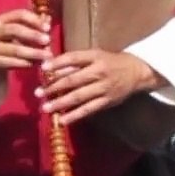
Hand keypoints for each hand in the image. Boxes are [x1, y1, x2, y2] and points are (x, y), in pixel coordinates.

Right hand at [0, 9, 51, 70]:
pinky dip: (24, 63)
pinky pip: (10, 62)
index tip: (48, 28)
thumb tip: (49, 20)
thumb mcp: (19, 32)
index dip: (34, 20)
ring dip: (33, 52)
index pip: (19, 15)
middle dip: (33, 35)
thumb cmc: (9, 42)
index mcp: (2, 20)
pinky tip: (35, 64)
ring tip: (47, 56)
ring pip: (14, 48)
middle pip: (14, 30)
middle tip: (48, 40)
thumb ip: (33, 26)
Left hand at [37, 50, 162, 124]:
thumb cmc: (111, 61)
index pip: (73, 58)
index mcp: (95, 57)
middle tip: (38, 93)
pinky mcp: (107, 101)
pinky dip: (75, 115)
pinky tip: (63, 120)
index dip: (57, 62)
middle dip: (54, 87)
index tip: (43, 68)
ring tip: (46, 108)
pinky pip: (88, 109)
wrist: (137, 71)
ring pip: (79, 96)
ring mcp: (103, 88)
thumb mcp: (95, 55)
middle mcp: (99, 72)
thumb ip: (76, 61)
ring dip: (60, 103)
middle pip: (73, 80)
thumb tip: (52, 67)